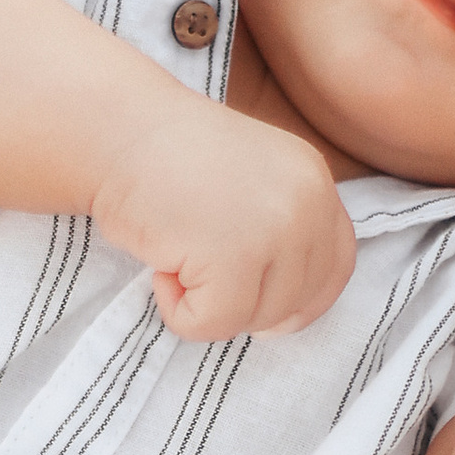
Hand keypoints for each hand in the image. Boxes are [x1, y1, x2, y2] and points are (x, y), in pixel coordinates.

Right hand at [95, 99, 355, 340]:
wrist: (118, 131)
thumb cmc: (167, 160)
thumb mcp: (250, 181)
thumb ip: (280, 229)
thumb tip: (285, 316)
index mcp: (314, 181)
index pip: (337, 267)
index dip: (301, 299)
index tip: (261, 306)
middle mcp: (307, 203)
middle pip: (298, 302)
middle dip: (247, 306)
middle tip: (198, 270)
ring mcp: (276, 229)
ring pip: (257, 319)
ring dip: (208, 305)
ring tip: (176, 255)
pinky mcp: (235, 256)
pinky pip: (213, 324)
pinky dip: (178, 312)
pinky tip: (160, 268)